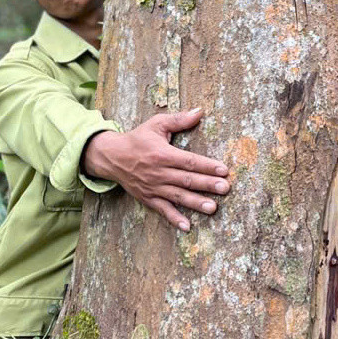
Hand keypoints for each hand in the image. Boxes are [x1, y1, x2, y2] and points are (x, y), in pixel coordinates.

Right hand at [83, 108, 229, 230]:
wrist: (112, 156)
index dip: (207, 165)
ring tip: (213, 208)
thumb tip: (200, 111)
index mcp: (163, 154)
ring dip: (196, 203)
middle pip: (187, 179)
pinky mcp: (148, 198)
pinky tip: (187, 227)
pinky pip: (162, 210)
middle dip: (207, 184)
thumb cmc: (138, 138)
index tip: (224, 170)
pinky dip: (174, 219)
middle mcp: (159, 172)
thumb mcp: (157, 124)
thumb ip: (179, 119)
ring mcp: (153, 187)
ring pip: (178, 196)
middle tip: (225, 188)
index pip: (189, 161)